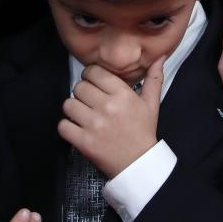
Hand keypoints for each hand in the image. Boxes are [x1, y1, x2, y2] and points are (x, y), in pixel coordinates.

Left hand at [58, 59, 163, 177]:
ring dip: (74, 110)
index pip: (93, 72)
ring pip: (68, 104)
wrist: (139, 164)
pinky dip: (67, 127)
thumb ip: (154, 79)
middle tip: (91, 102)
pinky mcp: (84, 142)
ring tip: (84, 116)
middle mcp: (107, 107)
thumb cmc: (143, 132)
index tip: (94, 84)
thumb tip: (159, 56)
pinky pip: (63, 125)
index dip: (91, 76)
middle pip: (79, 87)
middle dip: (83, 93)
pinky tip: (78, 129)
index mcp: (122, 94)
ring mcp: (94, 125)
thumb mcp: (151, 104)